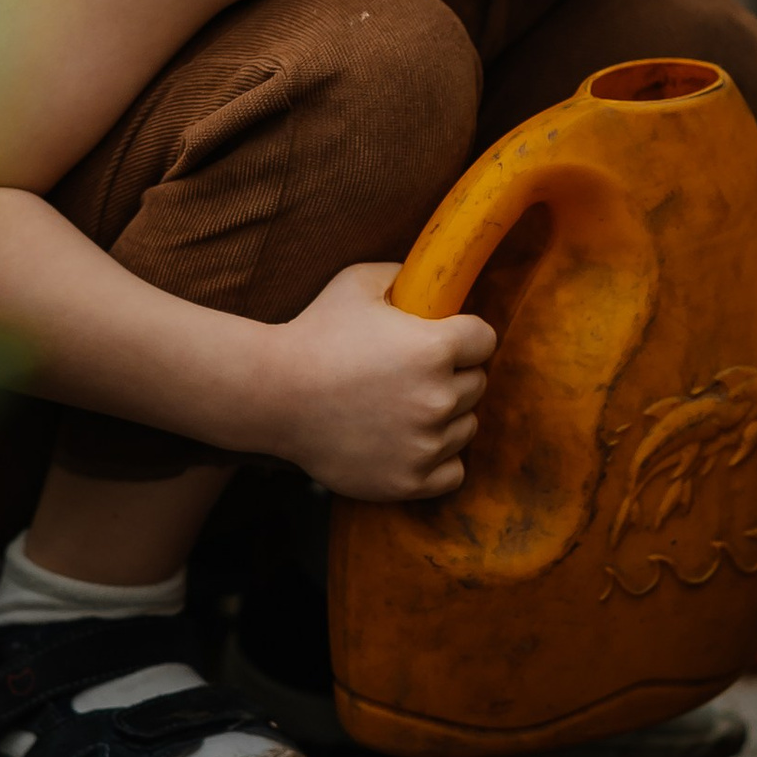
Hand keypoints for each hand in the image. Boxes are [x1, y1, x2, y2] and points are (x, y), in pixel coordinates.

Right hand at [260, 260, 496, 501]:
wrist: (271, 395)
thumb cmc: (314, 333)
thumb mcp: (359, 283)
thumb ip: (406, 275)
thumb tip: (434, 279)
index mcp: (435, 347)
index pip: (485, 340)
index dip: (465, 335)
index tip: (443, 339)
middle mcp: (438, 398)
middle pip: (477, 383)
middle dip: (453, 375)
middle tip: (413, 374)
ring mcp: (425, 444)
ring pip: (467, 426)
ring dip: (447, 417)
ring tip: (404, 407)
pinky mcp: (410, 481)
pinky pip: (454, 471)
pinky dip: (439, 459)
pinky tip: (412, 442)